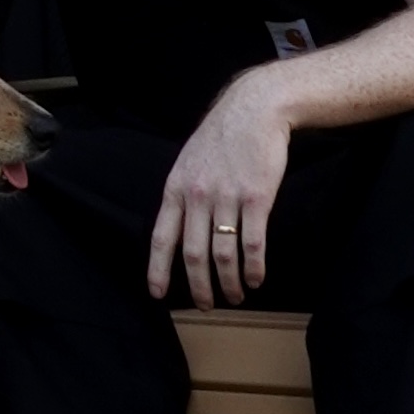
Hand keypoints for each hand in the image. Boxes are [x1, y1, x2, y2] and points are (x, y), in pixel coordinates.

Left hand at [149, 71, 292, 307]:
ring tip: (235, 296)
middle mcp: (198, 195)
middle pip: (193, 254)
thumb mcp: (189, 161)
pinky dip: (254, 267)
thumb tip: (179, 228)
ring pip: (223, 254)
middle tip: (206, 304)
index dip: (158, 268)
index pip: (162, 236)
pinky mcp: (257, 198)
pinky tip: (256, 279)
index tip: (157, 293)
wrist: (254, 109)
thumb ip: (183, 194)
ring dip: (229, 282)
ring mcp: (227, 197)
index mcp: (176, 188)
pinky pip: (252, 243)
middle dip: (199, 286)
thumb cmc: (222, 137)